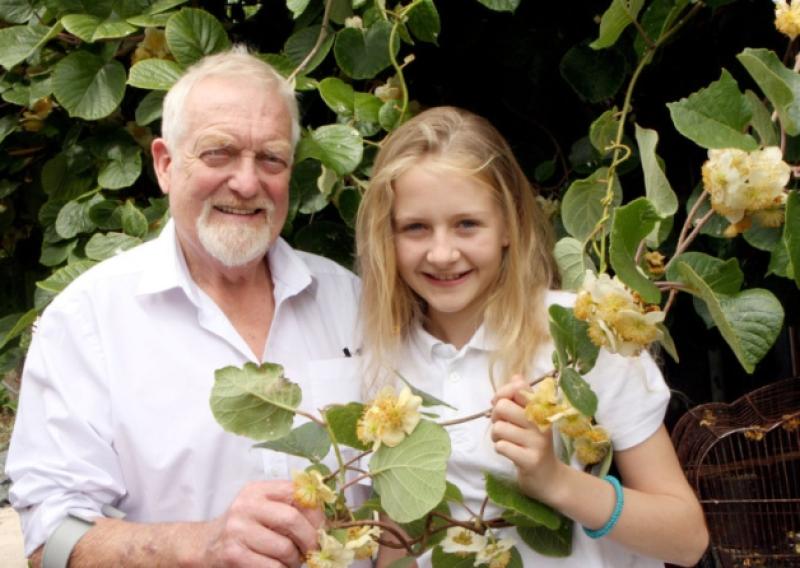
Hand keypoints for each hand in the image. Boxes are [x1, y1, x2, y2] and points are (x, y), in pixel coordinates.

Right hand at [203, 480, 324, 567]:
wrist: (205, 546)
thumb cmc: (243, 528)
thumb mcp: (262, 508)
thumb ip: (288, 507)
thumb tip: (324, 523)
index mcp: (257, 490)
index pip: (295, 492)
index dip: (315, 511)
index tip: (322, 527)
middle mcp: (246, 506)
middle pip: (292, 519)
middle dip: (310, 538)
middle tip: (313, 549)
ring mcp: (237, 530)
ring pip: (284, 548)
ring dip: (295, 560)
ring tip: (293, 561)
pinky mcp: (233, 555)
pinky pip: (271, 567)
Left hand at [490, 375, 563, 500]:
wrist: (549, 478)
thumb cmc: (534, 444)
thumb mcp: (529, 419)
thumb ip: (521, 398)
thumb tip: (515, 376)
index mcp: (541, 408)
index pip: (518, 387)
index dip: (502, 393)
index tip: (502, 404)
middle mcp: (541, 422)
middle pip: (502, 406)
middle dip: (495, 417)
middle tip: (503, 427)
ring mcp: (537, 441)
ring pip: (498, 428)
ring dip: (496, 437)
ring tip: (507, 442)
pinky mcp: (530, 460)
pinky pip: (501, 447)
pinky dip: (500, 449)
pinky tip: (510, 453)